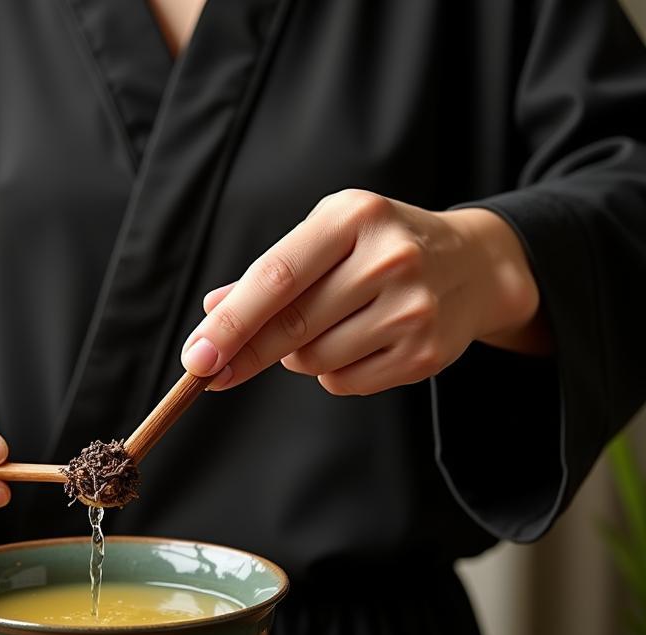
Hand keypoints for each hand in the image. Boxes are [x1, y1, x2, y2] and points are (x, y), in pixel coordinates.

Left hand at [181, 190, 548, 395]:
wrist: (474, 266)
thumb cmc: (380, 249)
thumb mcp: (329, 238)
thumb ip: (270, 273)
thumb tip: (212, 310)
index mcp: (355, 217)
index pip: (277, 277)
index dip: (231, 322)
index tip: (195, 357)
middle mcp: (389, 258)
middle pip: (292, 326)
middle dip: (244, 354)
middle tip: (210, 373)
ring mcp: (412, 308)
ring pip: (314, 360)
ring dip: (299, 357)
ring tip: (326, 328)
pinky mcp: (425, 352)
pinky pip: (345, 382)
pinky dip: (333, 373)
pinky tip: (357, 343)